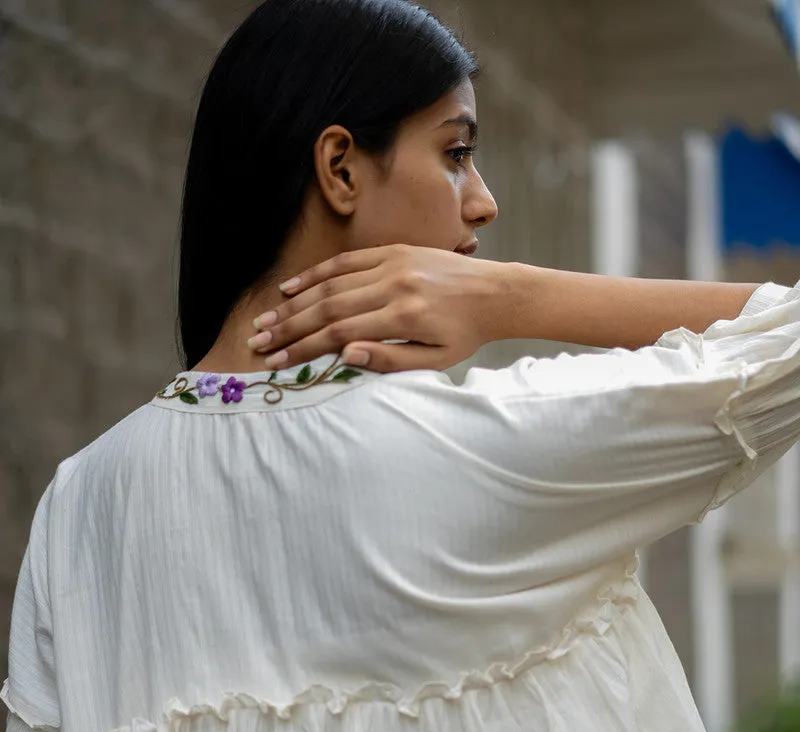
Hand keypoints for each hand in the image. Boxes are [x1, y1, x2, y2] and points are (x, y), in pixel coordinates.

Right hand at [247, 244, 514, 371]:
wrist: (495, 292)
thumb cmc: (465, 333)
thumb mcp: (435, 359)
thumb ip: (390, 359)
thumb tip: (345, 357)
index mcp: (403, 316)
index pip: (340, 333)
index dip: (304, 348)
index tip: (276, 360)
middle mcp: (392, 286)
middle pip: (328, 308)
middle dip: (289, 327)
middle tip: (258, 341)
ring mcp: (391, 263)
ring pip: (331, 283)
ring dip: (295, 302)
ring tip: (267, 318)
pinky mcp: (393, 250)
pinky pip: (347, 260)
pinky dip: (317, 273)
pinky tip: (292, 287)